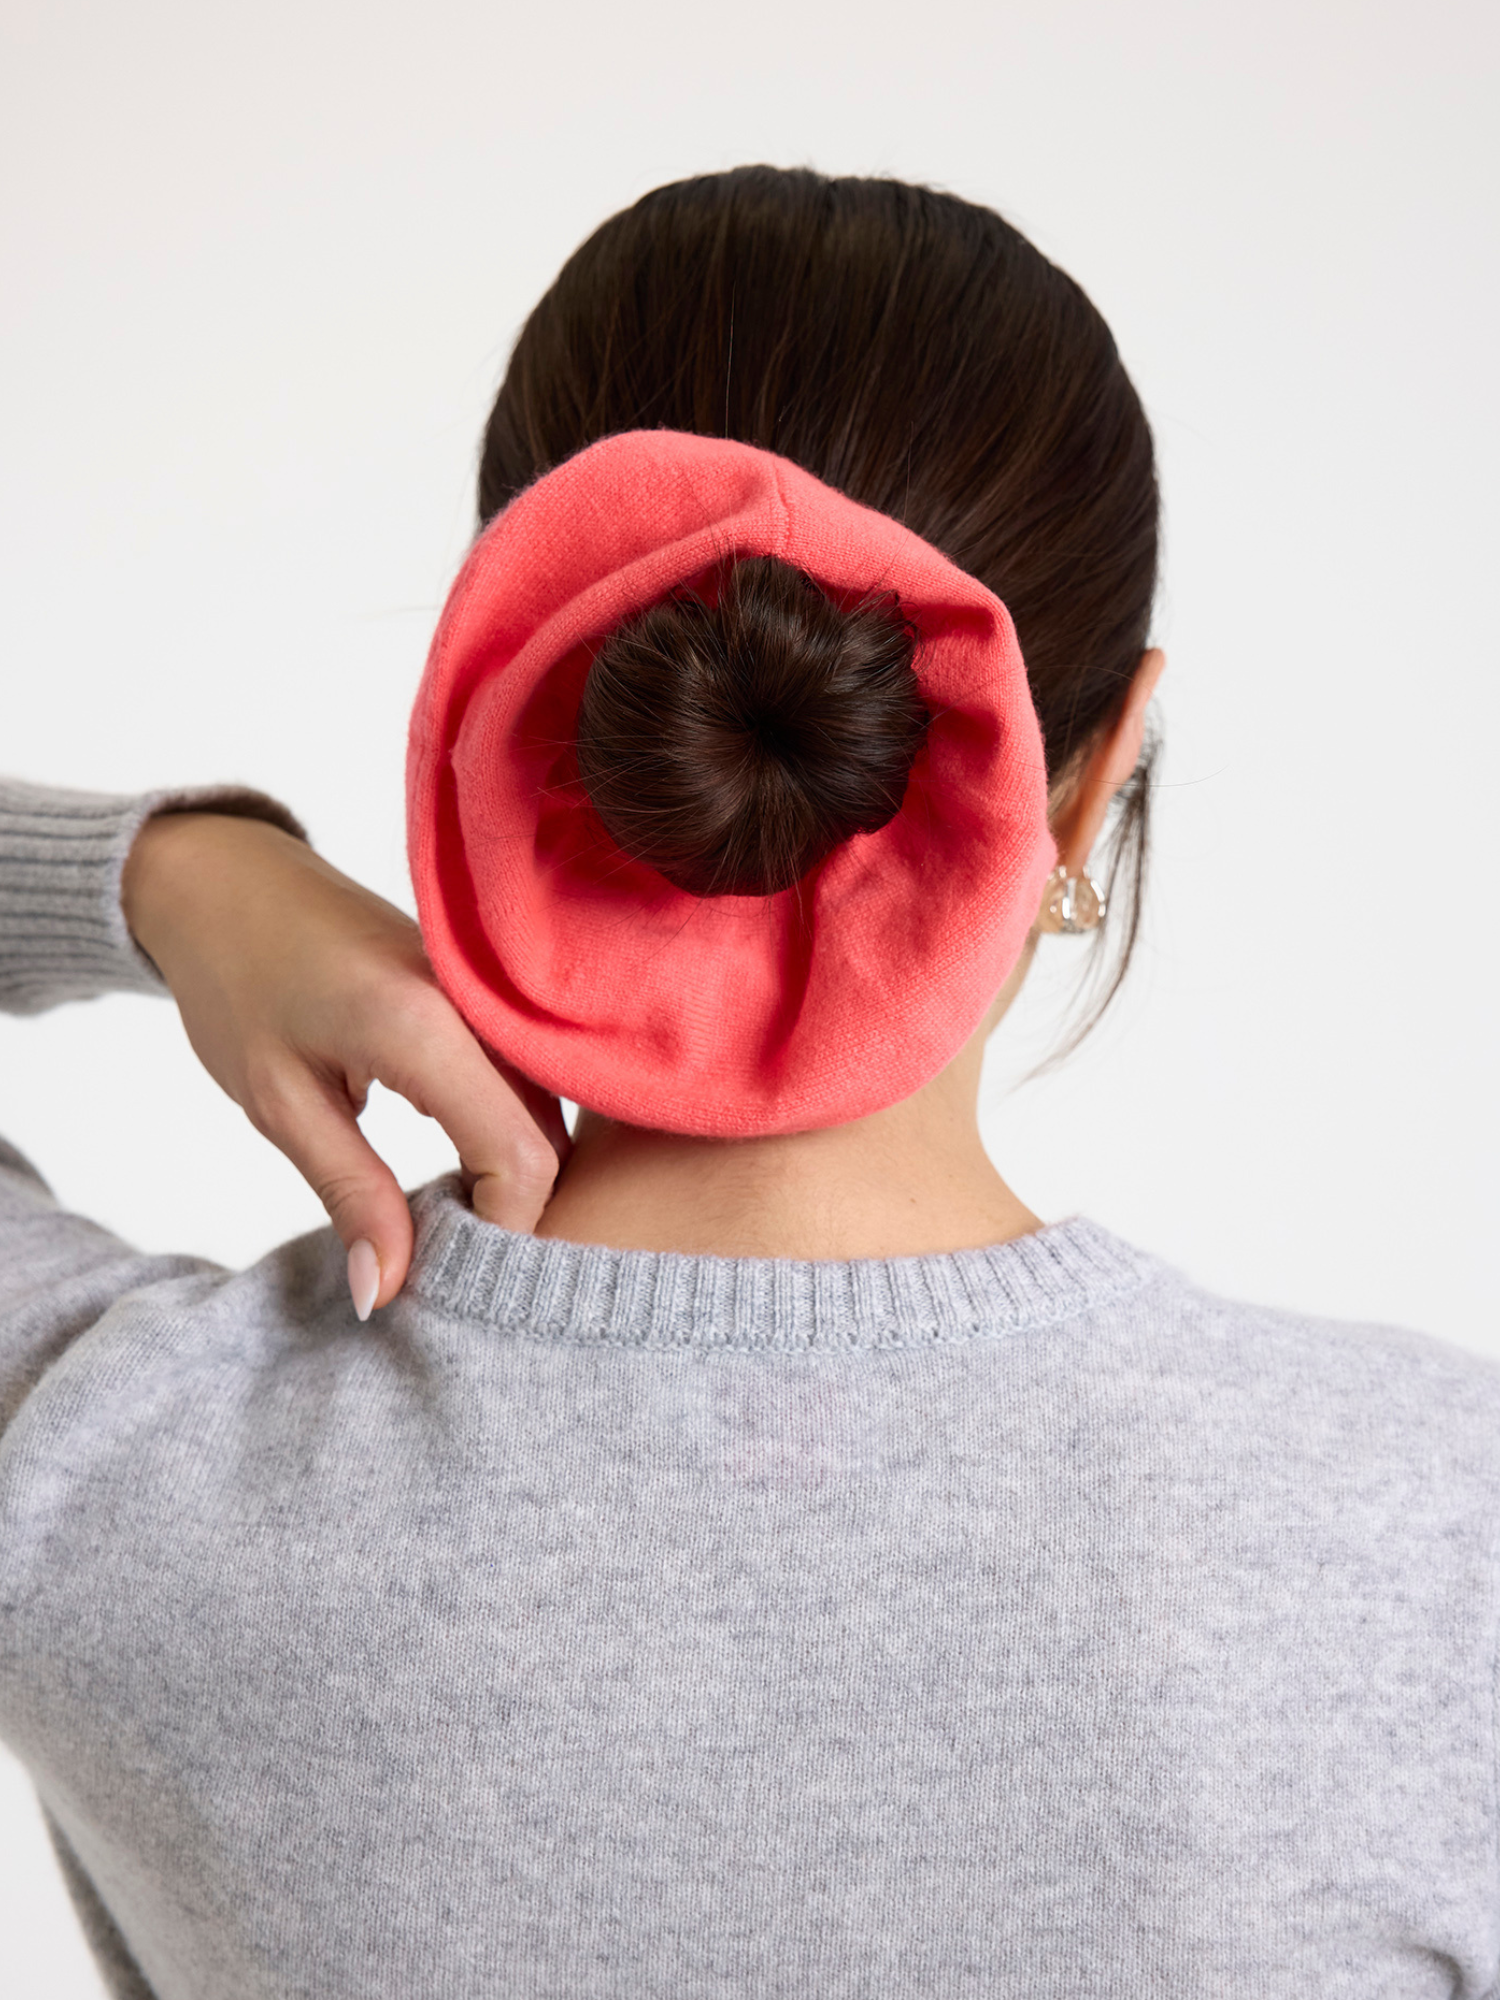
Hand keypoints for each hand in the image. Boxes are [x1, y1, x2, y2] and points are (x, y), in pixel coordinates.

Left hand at [121, 811, 567, 1314]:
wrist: (228, 879)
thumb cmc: (238, 981)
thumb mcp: (279, 1103)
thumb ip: (349, 1196)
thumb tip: (386, 1293)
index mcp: (423, 1023)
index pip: (518, 1157)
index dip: (501, 1229)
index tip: (450, 1270)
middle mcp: (480, 1000)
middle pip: (547, 1137)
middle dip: (512, 1208)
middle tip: (447, 1253)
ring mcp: (492, 991)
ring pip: (547, 1109)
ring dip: (512, 1168)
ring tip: (447, 1209)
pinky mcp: (489, 991)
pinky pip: (529, 1076)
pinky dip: (506, 1128)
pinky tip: (458, 1156)